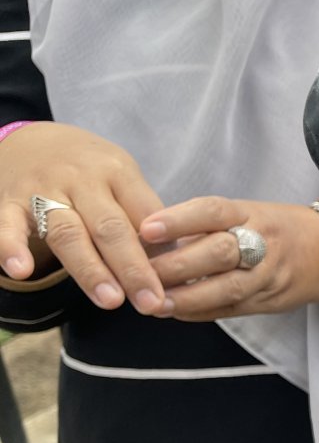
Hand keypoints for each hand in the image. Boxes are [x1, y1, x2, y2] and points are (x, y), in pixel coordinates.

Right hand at [0, 122, 166, 312]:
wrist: (30, 139)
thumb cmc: (90, 171)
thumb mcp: (122, 178)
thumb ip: (142, 216)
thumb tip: (174, 265)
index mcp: (118, 172)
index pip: (145, 215)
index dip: (163, 252)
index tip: (176, 285)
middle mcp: (81, 179)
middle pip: (110, 227)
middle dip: (133, 268)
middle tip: (150, 303)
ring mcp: (43, 190)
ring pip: (67, 232)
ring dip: (90, 269)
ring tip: (110, 301)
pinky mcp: (9, 202)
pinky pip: (7, 225)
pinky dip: (11, 247)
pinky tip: (21, 271)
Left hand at [140, 197, 318, 320]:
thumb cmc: (272, 229)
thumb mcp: (245, 214)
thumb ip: (203, 226)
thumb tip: (148, 243)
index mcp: (251, 214)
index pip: (213, 212)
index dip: (179, 220)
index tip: (146, 230)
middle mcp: (262, 243)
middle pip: (219, 253)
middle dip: (177, 265)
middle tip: (141, 274)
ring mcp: (267, 275)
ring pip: (226, 287)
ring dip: (186, 297)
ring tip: (153, 303)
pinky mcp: (268, 301)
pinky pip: (231, 309)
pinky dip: (199, 312)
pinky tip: (174, 312)